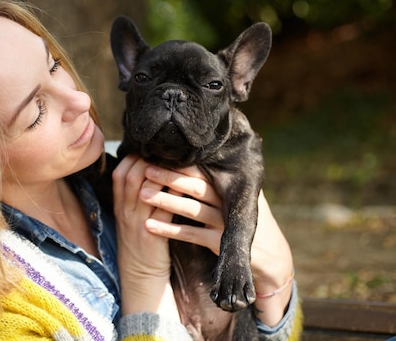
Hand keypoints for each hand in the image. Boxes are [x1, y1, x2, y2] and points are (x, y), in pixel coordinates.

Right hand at [111, 155, 178, 318]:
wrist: (141, 274)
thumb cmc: (140, 239)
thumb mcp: (130, 215)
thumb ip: (134, 194)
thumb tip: (149, 165)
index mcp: (119, 205)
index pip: (120, 173)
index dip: (134, 157)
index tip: (150, 149)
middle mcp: (125, 212)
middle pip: (131, 177)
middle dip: (148, 160)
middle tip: (167, 152)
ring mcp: (137, 223)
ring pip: (147, 190)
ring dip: (164, 174)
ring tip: (179, 163)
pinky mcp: (153, 235)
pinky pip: (165, 210)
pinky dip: (175, 196)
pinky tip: (188, 186)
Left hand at [139, 164, 293, 325]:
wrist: (270, 256)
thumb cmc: (245, 220)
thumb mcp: (239, 197)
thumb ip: (220, 181)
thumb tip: (195, 156)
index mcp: (231, 187)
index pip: (204, 171)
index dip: (181, 164)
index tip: (158, 157)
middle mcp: (229, 202)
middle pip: (196, 186)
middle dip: (169, 177)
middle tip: (145, 170)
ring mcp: (225, 222)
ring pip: (191, 208)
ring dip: (165, 200)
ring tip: (142, 194)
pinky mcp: (221, 243)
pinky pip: (191, 234)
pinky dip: (169, 230)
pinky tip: (149, 225)